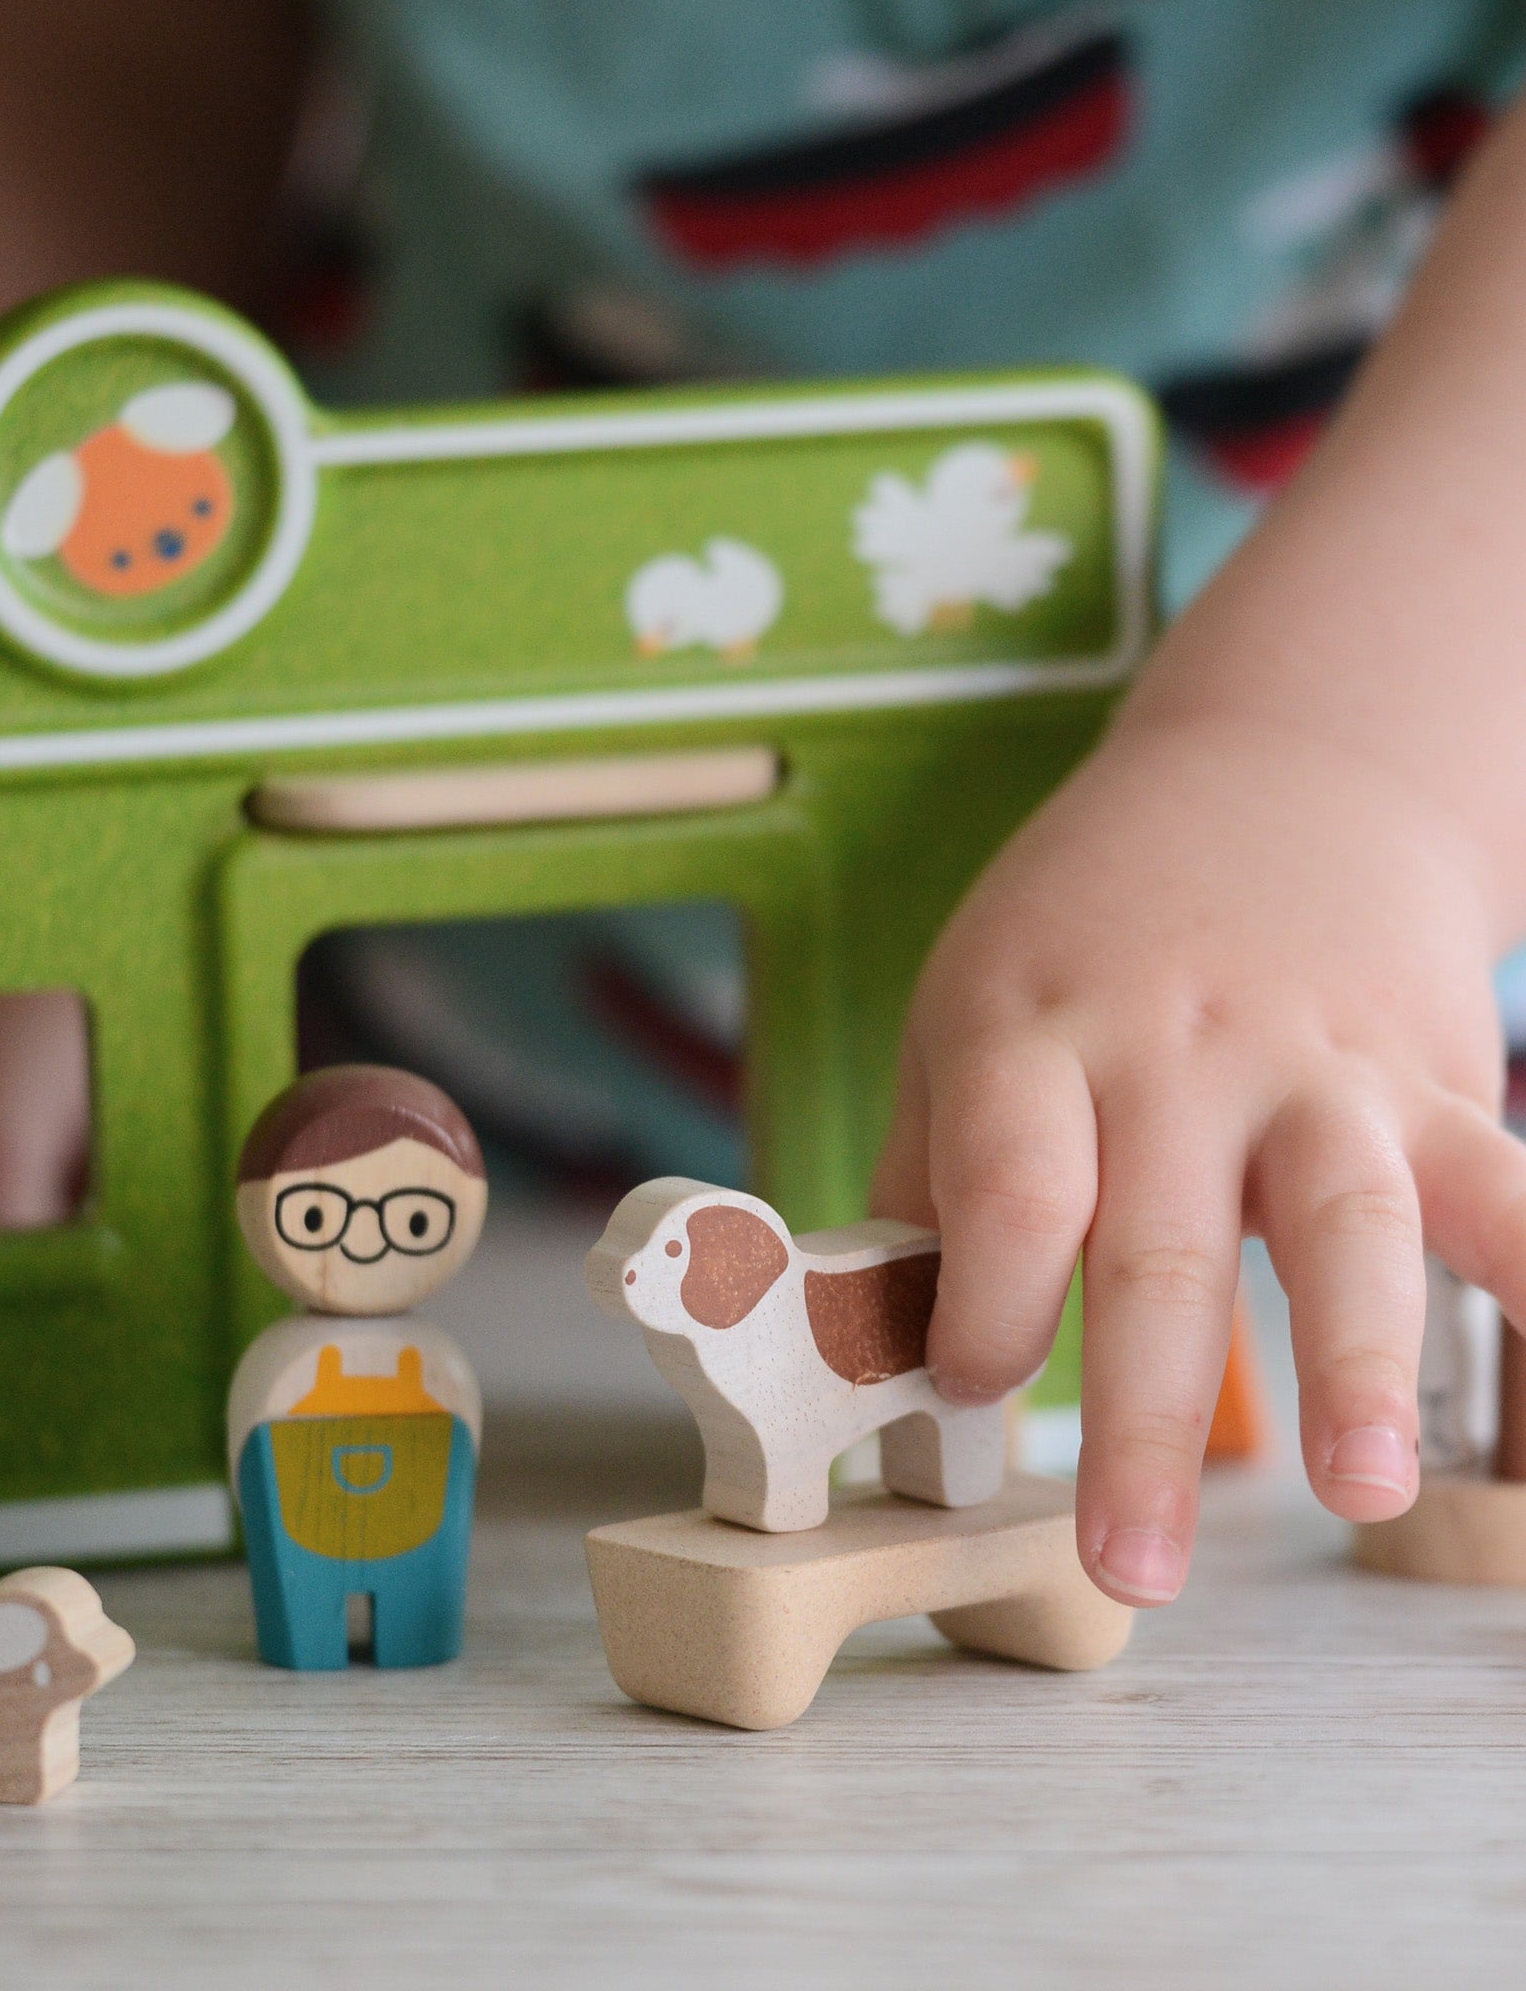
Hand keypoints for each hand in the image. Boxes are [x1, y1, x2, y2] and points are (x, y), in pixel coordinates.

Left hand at [872, 707, 1525, 1605]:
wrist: (1274, 780)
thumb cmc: (1087, 930)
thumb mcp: (966, 1008)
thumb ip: (932, 1171)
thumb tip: (880, 1343)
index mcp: (1034, 1037)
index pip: (1009, 1188)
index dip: (986, 1304)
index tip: (970, 1388)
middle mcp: (1173, 1055)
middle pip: (1156, 1247)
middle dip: (1148, 1419)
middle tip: (1131, 1562)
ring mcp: (1313, 1069)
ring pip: (1340, 1223)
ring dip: (1354, 1365)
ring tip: (1363, 1491)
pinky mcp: (1429, 1081)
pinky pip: (1506, 1186)